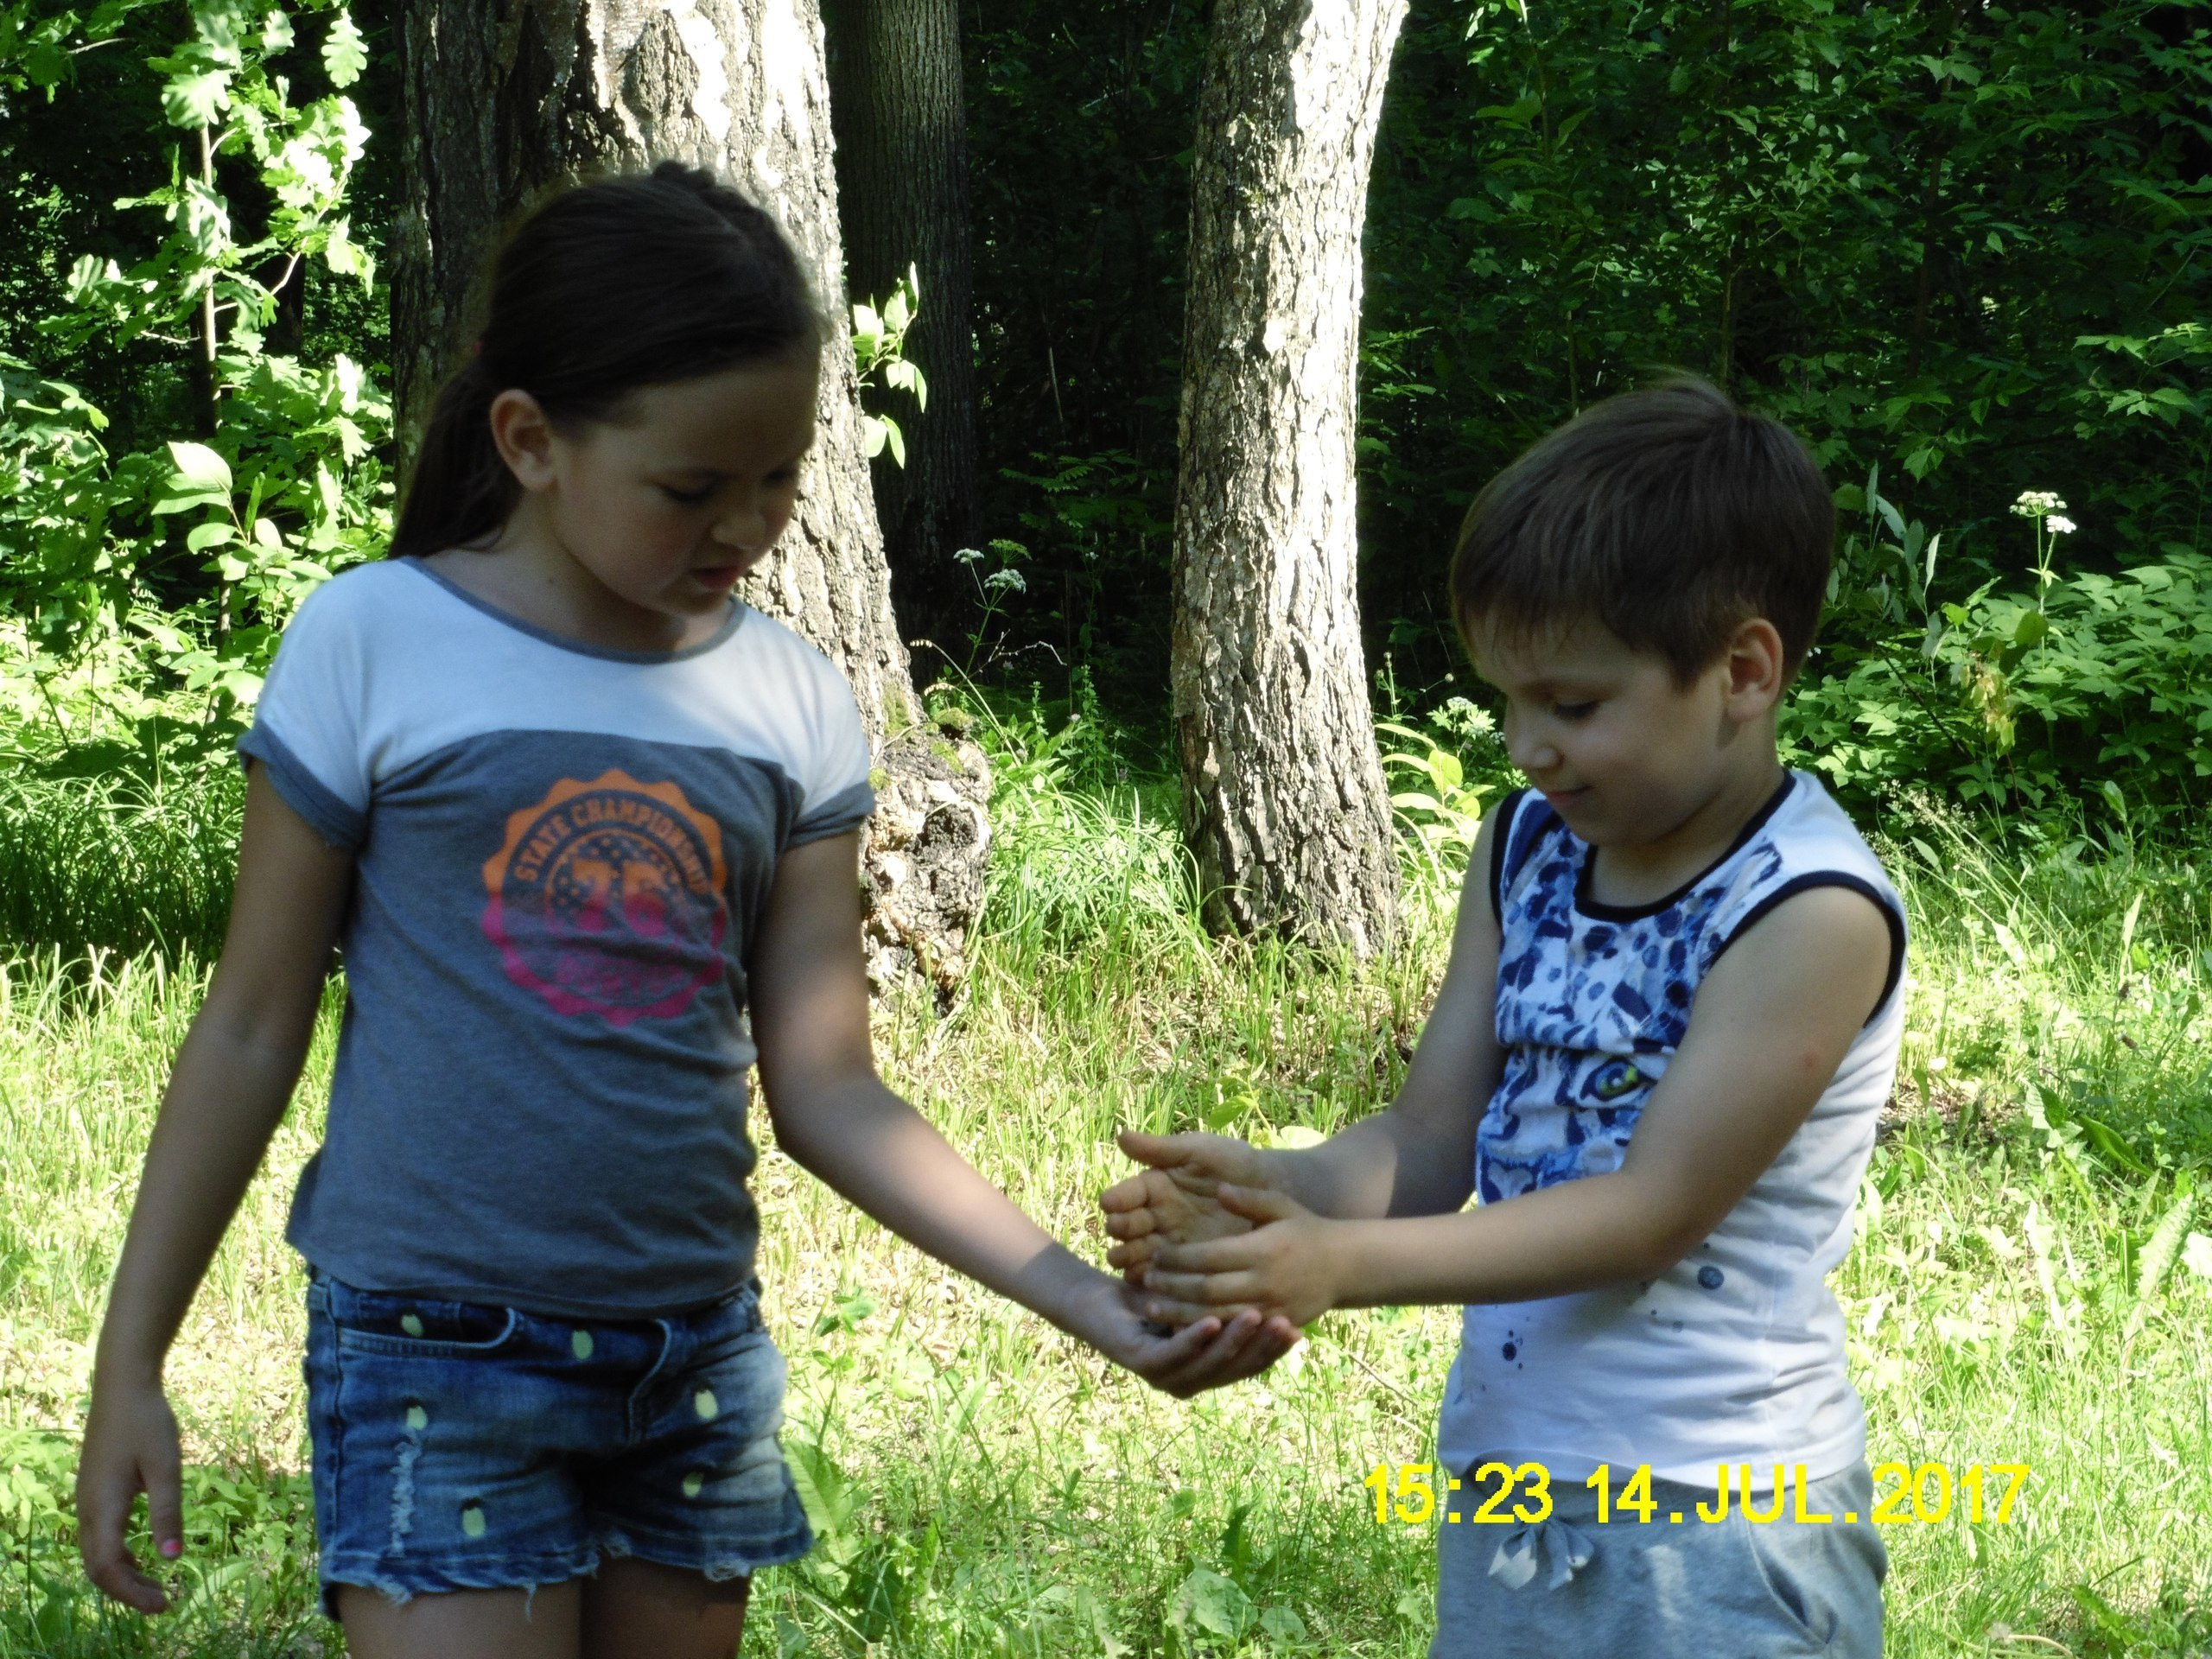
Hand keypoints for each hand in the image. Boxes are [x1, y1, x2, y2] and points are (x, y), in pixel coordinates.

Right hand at [78, 1374, 184, 1612]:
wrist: (123, 1387)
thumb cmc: (148, 1423)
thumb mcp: (166, 1467)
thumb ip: (168, 1512)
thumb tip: (172, 1558)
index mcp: (103, 1507)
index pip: (107, 1567)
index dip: (132, 1592)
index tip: (163, 1605)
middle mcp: (88, 1509)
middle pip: (98, 1567)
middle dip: (128, 1589)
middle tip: (163, 1602)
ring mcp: (88, 1500)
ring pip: (97, 1552)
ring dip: (123, 1573)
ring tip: (155, 1586)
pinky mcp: (95, 1491)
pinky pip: (99, 1536)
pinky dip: (118, 1554)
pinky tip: (141, 1555)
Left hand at [1059, 1270, 1301, 1397]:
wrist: (1096, 1302)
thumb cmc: (1151, 1299)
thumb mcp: (1198, 1300)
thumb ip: (1231, 1304)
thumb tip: (1275, 1294)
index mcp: (1207, 1370)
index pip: (1250, 1364)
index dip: (1274, 1349)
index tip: (1300, 1327)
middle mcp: (1191, 1381)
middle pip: (1236, 1368)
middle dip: (1263, 1346)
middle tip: (1288, 1324)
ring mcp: (1167, 1377)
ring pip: (1209, 1363)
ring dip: (1235, 1341)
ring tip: (1258, 1316)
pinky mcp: (1144, 1364)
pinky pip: (1175, 1352)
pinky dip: (1195, 1338)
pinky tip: (1213, 1320)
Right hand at [1100, 1129, 1283, 1291]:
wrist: (1274, 1193)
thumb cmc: (1236, 1165)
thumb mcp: (1199, 1152)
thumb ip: (1161, 1149)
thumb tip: (1120, 1136)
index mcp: (1153, 1188)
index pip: (1125, 1195)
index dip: (1116, 1200)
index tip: (1110, 1203)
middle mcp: (1155, 1218)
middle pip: (1125, 1229)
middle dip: (1119, 1231)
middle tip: (1120, 1233)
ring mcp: (1169, 1246)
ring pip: (1136, 1256)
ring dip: (1129, 1259)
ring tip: (1131, 1261)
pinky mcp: (1186, 1270)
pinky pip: (1161, 1279)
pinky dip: (1151, 1282)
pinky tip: (1152, 1282)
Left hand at [1132, 1183, 1342, 1328]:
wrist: (1345, 1266)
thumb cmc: (1306, 1229)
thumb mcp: (1281, 1206)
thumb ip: (1249, 1198)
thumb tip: (1219, 1189)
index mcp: (1263, 1250)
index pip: (1209, 1256)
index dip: (1178, 1258)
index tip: (1156, 1254)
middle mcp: (1265, 1282)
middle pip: (1206, 1289)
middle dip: (1172, 1286)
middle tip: (1146, 1280)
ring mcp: (1270, 1308)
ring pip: (1215, 1316)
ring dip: (1180, 1313)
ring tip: (1151, 1306)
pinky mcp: (1272, 1325)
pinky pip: (1232, 1331)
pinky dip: (1204, 1330)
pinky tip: (1180, 1326)